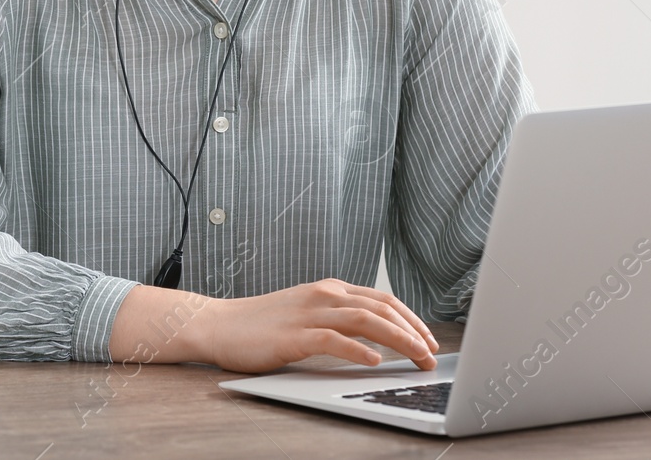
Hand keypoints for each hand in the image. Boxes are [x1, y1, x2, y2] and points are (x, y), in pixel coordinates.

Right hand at [197, 278, 438, 373]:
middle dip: (414, 332)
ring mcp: (308, 313)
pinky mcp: (293, 336)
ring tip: (416, 357)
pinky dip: (358, 350)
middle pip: (381, 308)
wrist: (218, 324)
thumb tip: (377, 339)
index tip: (429, 341)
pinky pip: (333, 340)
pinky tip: (375, 362)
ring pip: (365, 320)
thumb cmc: (262, 324)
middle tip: (431, 355)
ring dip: (397, 340)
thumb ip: (337, 319)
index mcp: (330, 289)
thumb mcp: (307, 312)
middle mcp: (323, 295)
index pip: (383, 299)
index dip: (412, 319)